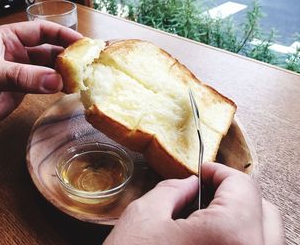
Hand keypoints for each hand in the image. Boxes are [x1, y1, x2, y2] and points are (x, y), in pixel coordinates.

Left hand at [0, 20, 81, 136]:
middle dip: (69, 56)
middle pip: (50, 51)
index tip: (83, 43)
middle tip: (88, 65)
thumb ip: (22, 76)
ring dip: (65, 73)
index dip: (63, 35)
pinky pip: (45, 86)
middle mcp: (18, 54)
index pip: (42, 32)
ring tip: (82, 79)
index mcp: (9, 39)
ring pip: (50, 70)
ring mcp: (22, 73)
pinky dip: (58, 88)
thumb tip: (56, 81)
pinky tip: (68, 89)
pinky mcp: (23, 92)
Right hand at [104, 162, 283, 244]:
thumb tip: (191, 184)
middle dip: (234, 193)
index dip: (220, 171)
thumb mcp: (145, 216)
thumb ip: (174, 189)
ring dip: (241, 216)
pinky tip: (211, 238)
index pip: (243, 187)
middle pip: (263, 210)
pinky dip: (238, 238)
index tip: (203, 171)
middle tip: (207, 189)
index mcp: (230, 235)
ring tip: (208, 215)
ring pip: (264, 235)